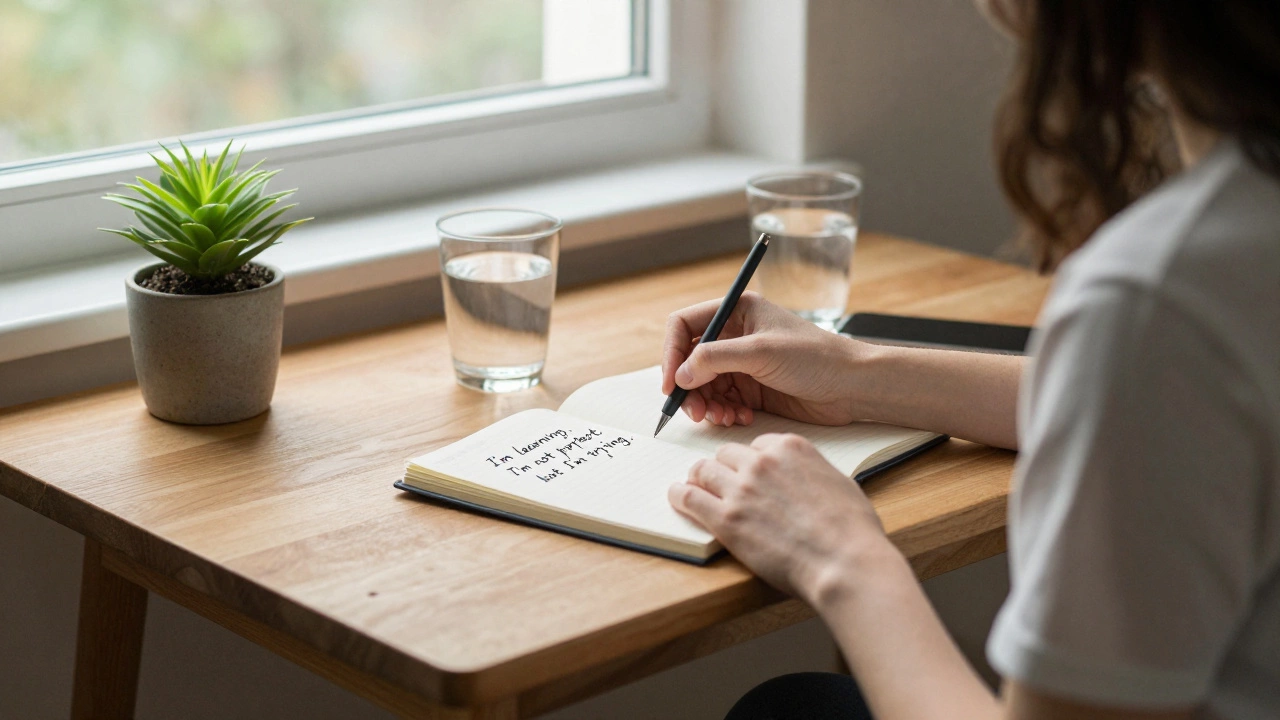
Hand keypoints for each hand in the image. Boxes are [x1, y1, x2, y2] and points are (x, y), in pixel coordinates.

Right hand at [661, 292, 867, 426]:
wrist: (852, 387)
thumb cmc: (816, 358)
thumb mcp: (761, 352)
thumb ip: (715, 359)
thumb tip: (680, 374)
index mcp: (737, 310)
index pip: (685, 326)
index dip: (672, 354)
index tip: (671, 384)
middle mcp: (736, 335)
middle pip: (690, 360)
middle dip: (689, 388)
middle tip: (695, 412)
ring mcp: (743, 363)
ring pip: (703, 385)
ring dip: (707, 404)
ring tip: (722, 418)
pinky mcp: (752, 389)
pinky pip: (722, 401)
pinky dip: (724, 412)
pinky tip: (740, 419)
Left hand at [668, 432, 895, 600]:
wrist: (844, 562)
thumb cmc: (852, 531)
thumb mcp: (839, 483)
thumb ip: (813, 473)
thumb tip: (805, 480)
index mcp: (791, 448)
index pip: (757, 444)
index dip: (751, 461)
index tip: (748, 472)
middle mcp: (762, 462)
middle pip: (726, 454)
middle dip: (723, 468)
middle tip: (719, 482)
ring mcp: (741, 489)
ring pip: (703, 470)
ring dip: (698, 478)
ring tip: (693, 487)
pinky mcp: (725, 518)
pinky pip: (689, 497)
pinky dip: (680, 495)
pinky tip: (678, 497)